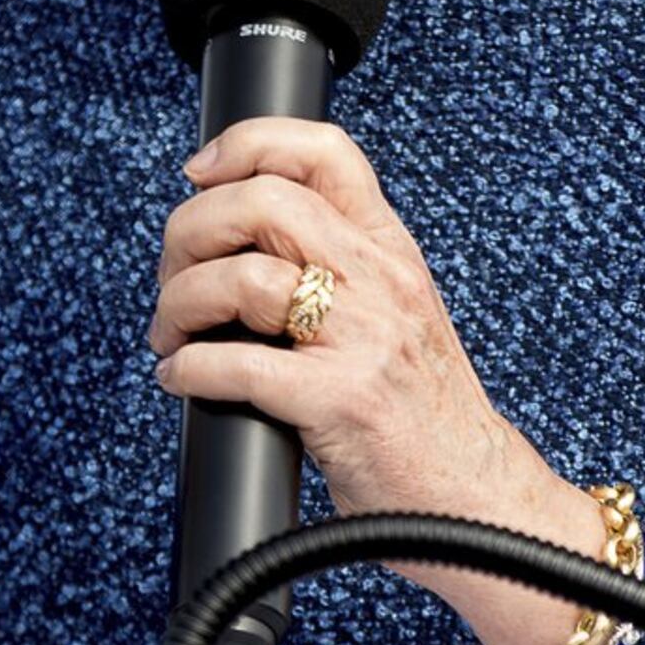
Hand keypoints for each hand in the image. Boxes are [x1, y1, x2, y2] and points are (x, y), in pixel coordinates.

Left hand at [148, 116, 542, 519]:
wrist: (472, 500)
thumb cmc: (424, 417)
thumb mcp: (398, 315)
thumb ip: (340, 269)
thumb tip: (238, 242)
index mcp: (390, 251)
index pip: (325, 151)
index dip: (248, 144)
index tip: (201, 173)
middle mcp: (381, 280)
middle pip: (264, 200)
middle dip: (190, 231)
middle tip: (173, 277)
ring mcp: (364, 338)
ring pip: (242, 276)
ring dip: (179, 304)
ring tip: (171, 334)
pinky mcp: (341, 401)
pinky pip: (236, 364)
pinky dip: (188, 368)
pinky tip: (181, 379)